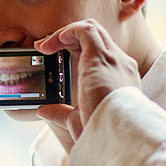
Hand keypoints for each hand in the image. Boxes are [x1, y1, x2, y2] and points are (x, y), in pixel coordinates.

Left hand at [34, 20, 139, 143]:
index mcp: (119, 79)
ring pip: (91, 29)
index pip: (99, 52)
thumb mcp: (78, 121)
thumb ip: (62, 113)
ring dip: (64, 33)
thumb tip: (44, 111)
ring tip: (45, 46)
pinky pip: (85, 30)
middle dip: (68, 38)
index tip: (55, 57)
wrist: (117, 135)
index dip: (76, 49)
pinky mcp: (101, 57)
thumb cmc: (102, 132)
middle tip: (45, 48)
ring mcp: (114, 59)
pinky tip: (52, 43)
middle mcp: (120, 65)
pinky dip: (67, 31)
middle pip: (95, 37)